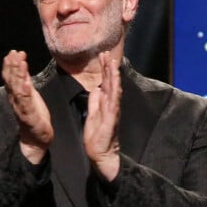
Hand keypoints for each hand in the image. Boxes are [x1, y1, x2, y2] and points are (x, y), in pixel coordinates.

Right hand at [2, 50, 53, 163]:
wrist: (36, 140)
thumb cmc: (34, 117)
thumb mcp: (30, 94)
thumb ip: (25, 80)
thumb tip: (21, 63)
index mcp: (16, 95)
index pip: (10, 77)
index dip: (10, 65)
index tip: (12, 52)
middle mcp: (16, 101)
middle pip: (11, 81)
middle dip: (12, 66)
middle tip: (14, 53)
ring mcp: (22, 109)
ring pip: (18, 90)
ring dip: (18, 76)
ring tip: (21, 63)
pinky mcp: (29, 118)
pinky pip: (26, 104)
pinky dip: (25, 93)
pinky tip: (27, 84)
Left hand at [83, 51, 120, 180]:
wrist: (101, 154)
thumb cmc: (97, 136)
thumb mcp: (92, 115)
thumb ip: (95, 102)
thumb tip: (97, 88)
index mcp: (105, 103)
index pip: (106, 82)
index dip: (104, 69)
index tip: (102, 55)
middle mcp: (111, 105)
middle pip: (111, 83)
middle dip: (109, 67)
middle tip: (107, 53)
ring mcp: (112, 112)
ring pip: (114, 90)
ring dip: (113, 76)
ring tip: (112, 63)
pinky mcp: (111, 120)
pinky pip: (113, 104)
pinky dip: (114, 92)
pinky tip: (114, 83)